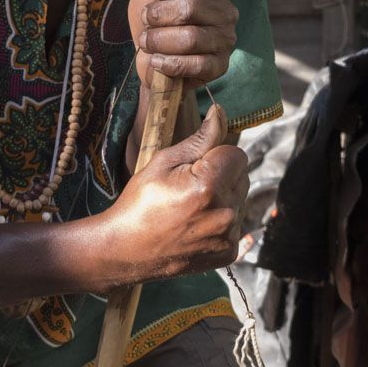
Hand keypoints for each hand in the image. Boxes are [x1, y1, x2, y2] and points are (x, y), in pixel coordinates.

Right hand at [103, 105, 248, 281]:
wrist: (125, 250)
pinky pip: (236, 226)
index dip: (217, 155)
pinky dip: (221, 223)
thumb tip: (221, 112)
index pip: (237, 154)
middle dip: (222, 175)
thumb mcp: (163, 162)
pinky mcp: (228, 254)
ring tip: (191, 208)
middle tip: (190, 187)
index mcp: (209, 186)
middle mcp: (224, 213)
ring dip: (223, 199)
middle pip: (242, 177)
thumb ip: (200, 139)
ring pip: (240, 201)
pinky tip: (196, 226)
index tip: (195, 166)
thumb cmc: (139, 203)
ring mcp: (228, 237)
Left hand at [129, 0, 238, 88]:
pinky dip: (170, 63)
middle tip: (145, 19)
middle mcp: (227, 12)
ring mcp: (226, 40)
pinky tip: (156, 60)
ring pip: (192, 38)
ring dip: (159, 40)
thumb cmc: (156, 16)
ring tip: (146, 41)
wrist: (152, 57)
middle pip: (193, 8)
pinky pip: (197, 65)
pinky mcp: (219, 66)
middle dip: (159, 15)